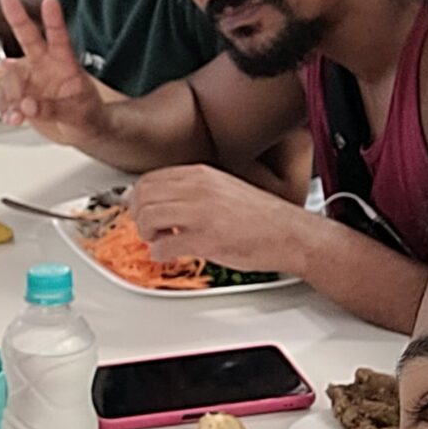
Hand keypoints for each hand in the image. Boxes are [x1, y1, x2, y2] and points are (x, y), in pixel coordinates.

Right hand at [0, 0, 104, 142]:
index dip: (53, 20)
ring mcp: (31, 79)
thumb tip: (28, 106)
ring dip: (10, 96)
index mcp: (65, 63)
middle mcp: (45, 65)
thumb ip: (54, 109)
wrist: (82, 130)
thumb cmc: (88, 115)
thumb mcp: (78, 115)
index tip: (49, 1)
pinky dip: (5, 108)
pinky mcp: (20, 95)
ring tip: (17, 115)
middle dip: (17, 18)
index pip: (59, 38)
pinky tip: (12, 118)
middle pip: (29, 38)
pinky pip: (4, 97)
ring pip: (10, 77)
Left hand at [126, 163, 310, 275]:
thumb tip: (162, 199)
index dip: (138, 198)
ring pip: (147, 219)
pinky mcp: (205, 240)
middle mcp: (198, 188)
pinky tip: (170, 254)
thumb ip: (192, 190)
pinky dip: (159, 254)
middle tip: (148, 229)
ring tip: (159, 241)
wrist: (289, 234)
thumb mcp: (222, 188)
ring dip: (146, 235)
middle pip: (142, 197)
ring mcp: (201, 213)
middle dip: (138, 216)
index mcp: (201, 174)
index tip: (142, 211)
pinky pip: (163, 247)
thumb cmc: (260, 217)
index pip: (149, 179)